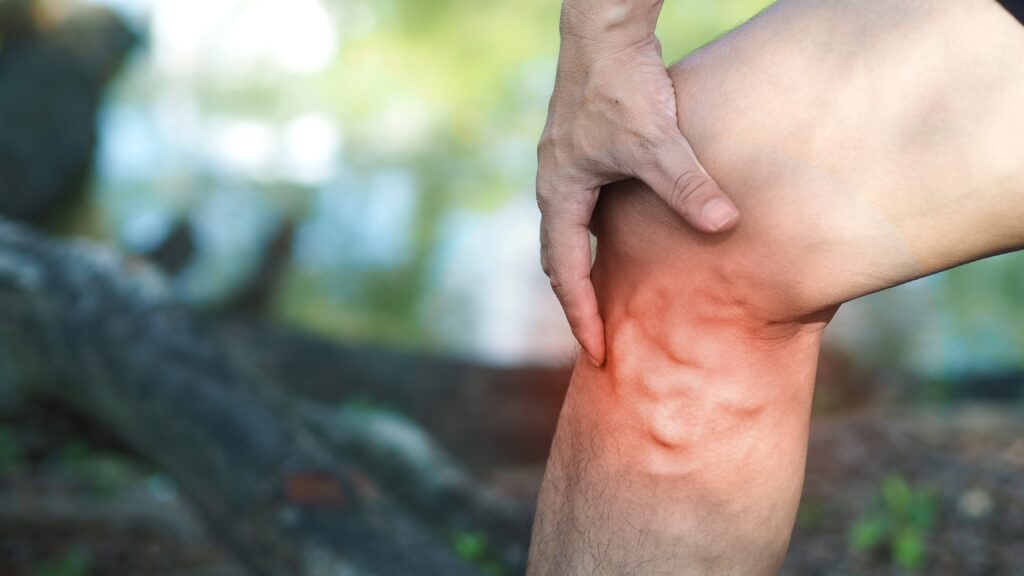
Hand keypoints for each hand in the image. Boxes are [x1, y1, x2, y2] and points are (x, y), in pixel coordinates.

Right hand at [537, 30, 739, 365]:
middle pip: (559, 259)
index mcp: (560, 194)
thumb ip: (688, 185)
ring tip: (614, 300)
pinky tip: (633, 240)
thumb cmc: (620, 84)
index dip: (581, 316)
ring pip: (573, 232)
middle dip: (578, 301)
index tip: (596, 354)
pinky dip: (603, 235)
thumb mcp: (656, 141)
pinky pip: (589, 206)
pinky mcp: (587, 148)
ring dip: (589, 268)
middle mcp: (557, 184)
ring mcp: (569, 166)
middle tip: (600, 340)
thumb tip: (725, 225)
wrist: (603, 31)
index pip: (564, 273)